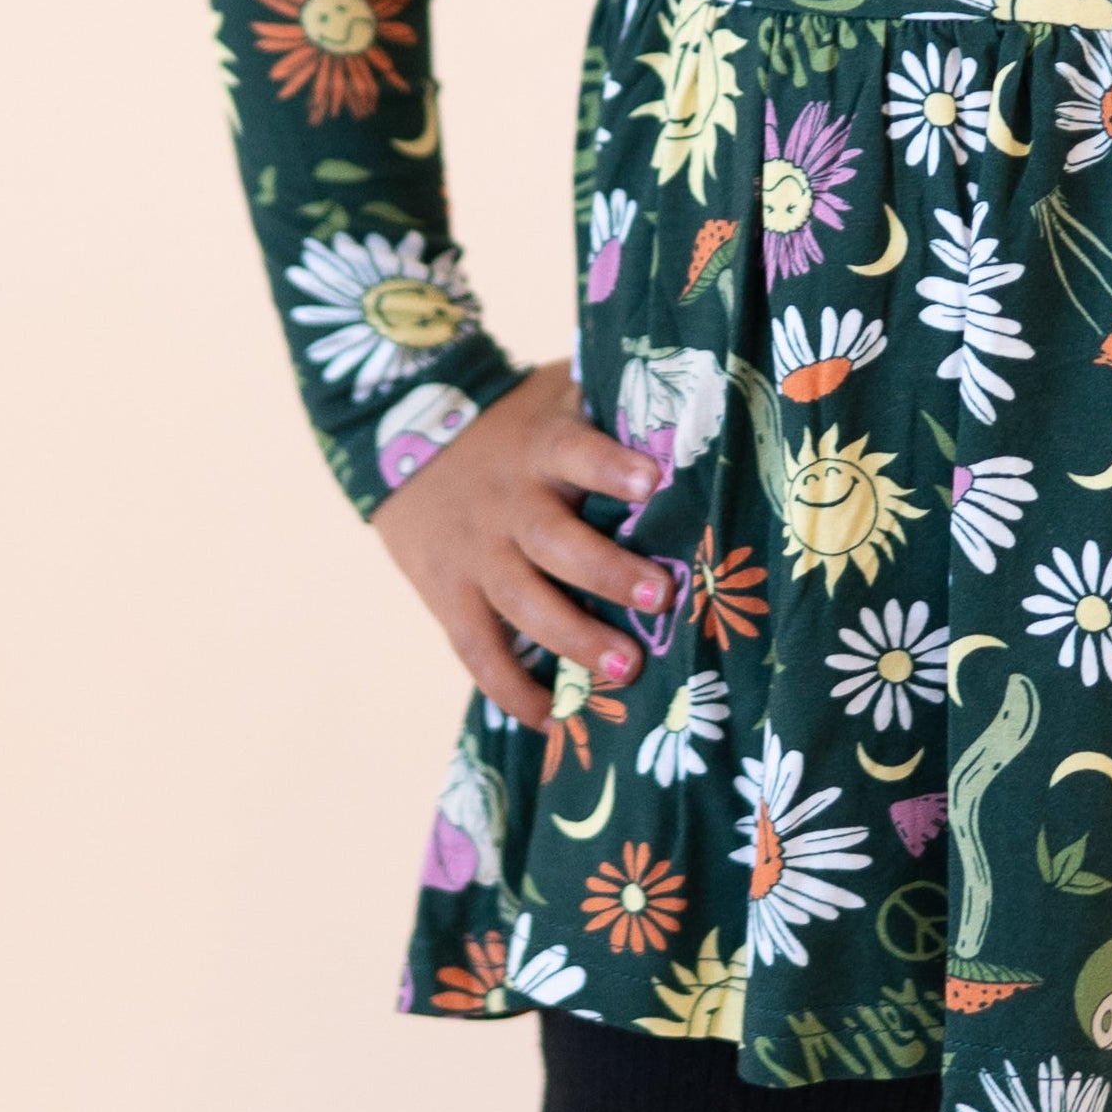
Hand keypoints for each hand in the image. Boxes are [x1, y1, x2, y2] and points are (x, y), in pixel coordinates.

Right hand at [372, 360, 666, 728]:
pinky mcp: (448, 594)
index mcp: (542, 446)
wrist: (403, 435)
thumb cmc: (517, 421)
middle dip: (608, 573)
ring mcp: (476, 553)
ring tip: (628, 669)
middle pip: (555, 540)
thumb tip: (709, 404)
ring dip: (574, 639)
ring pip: (521, 601)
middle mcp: (509, 503)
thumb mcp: (560, 393)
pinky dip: (511, 689)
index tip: (654, 481)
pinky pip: (478, 649)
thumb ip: (614, 405)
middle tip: (660, 598)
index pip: (576, 451)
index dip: (611, 466)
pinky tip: (553, 719)